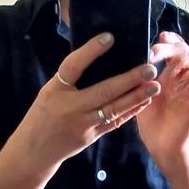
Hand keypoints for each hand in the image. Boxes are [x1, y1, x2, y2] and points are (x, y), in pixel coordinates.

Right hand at [21, 32, 159, 167]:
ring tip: (154, 86)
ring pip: (114, 109)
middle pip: (104, 90)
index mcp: (55, 91)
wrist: (34, 151)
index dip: (91, 51)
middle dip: (129, 79)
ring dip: (136, 97)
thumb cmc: (41, 116)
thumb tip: (97, 59)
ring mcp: (82, 124)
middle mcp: (70, 107)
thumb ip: (69, 80)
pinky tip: (143, 102)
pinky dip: (130, 111)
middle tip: (149, 68)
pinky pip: (114, 123)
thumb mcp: (48, 93)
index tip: (109, 37)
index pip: (73, 66)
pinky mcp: (91, 137)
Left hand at [137, 32, 188, 172]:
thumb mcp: (140, 95)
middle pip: (186, 49)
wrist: (161, 147)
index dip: (170, 39)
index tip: (158, 38)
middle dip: (172, 46)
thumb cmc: (150, 123)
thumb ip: (140, 77)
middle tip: (155, 52)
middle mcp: (181, 78)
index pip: (175, 47)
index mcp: (167, 74)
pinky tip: (179, 83)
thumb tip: (129, 56)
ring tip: (168, 70)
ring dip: (183, 59)